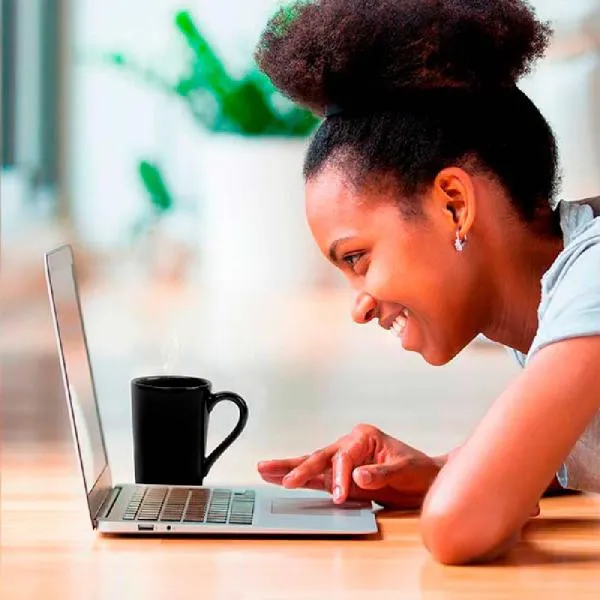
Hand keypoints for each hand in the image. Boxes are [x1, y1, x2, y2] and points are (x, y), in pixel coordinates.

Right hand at [257, 424, 439, 508]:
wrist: (426, 479)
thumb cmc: (418, 470)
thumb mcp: (404, 470)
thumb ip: (381, 474)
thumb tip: (359, 475)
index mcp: (364, 437)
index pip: (344, 456)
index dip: (340, 476)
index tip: (340, 494)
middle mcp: (350, 445)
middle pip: (320, 456)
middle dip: (298, 467)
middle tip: (278, 475)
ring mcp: (344, 460)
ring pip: (313, 464)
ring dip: (290, 469)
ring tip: (265, 470)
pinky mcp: (342, 476)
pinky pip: (318, 478)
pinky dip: (301, 479)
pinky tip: (282, 479)